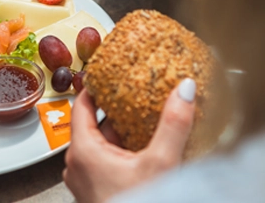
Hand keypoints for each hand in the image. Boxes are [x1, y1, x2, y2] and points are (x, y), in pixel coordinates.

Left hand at [63, 78, 196, 202]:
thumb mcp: (160, 163)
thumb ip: (173, 124)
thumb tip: (185, 90)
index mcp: (84, 150)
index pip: (83, 105)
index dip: (95, 86)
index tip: (109, 73)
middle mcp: (79, 164)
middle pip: (96, 124)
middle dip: (118, 109)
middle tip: (137, 92)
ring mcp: (87, 180)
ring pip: (103, 145)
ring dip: (123, 131)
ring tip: (146, 116)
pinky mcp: (98, 191)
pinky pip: (108, 162)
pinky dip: (124, 151)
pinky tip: (146, 148)